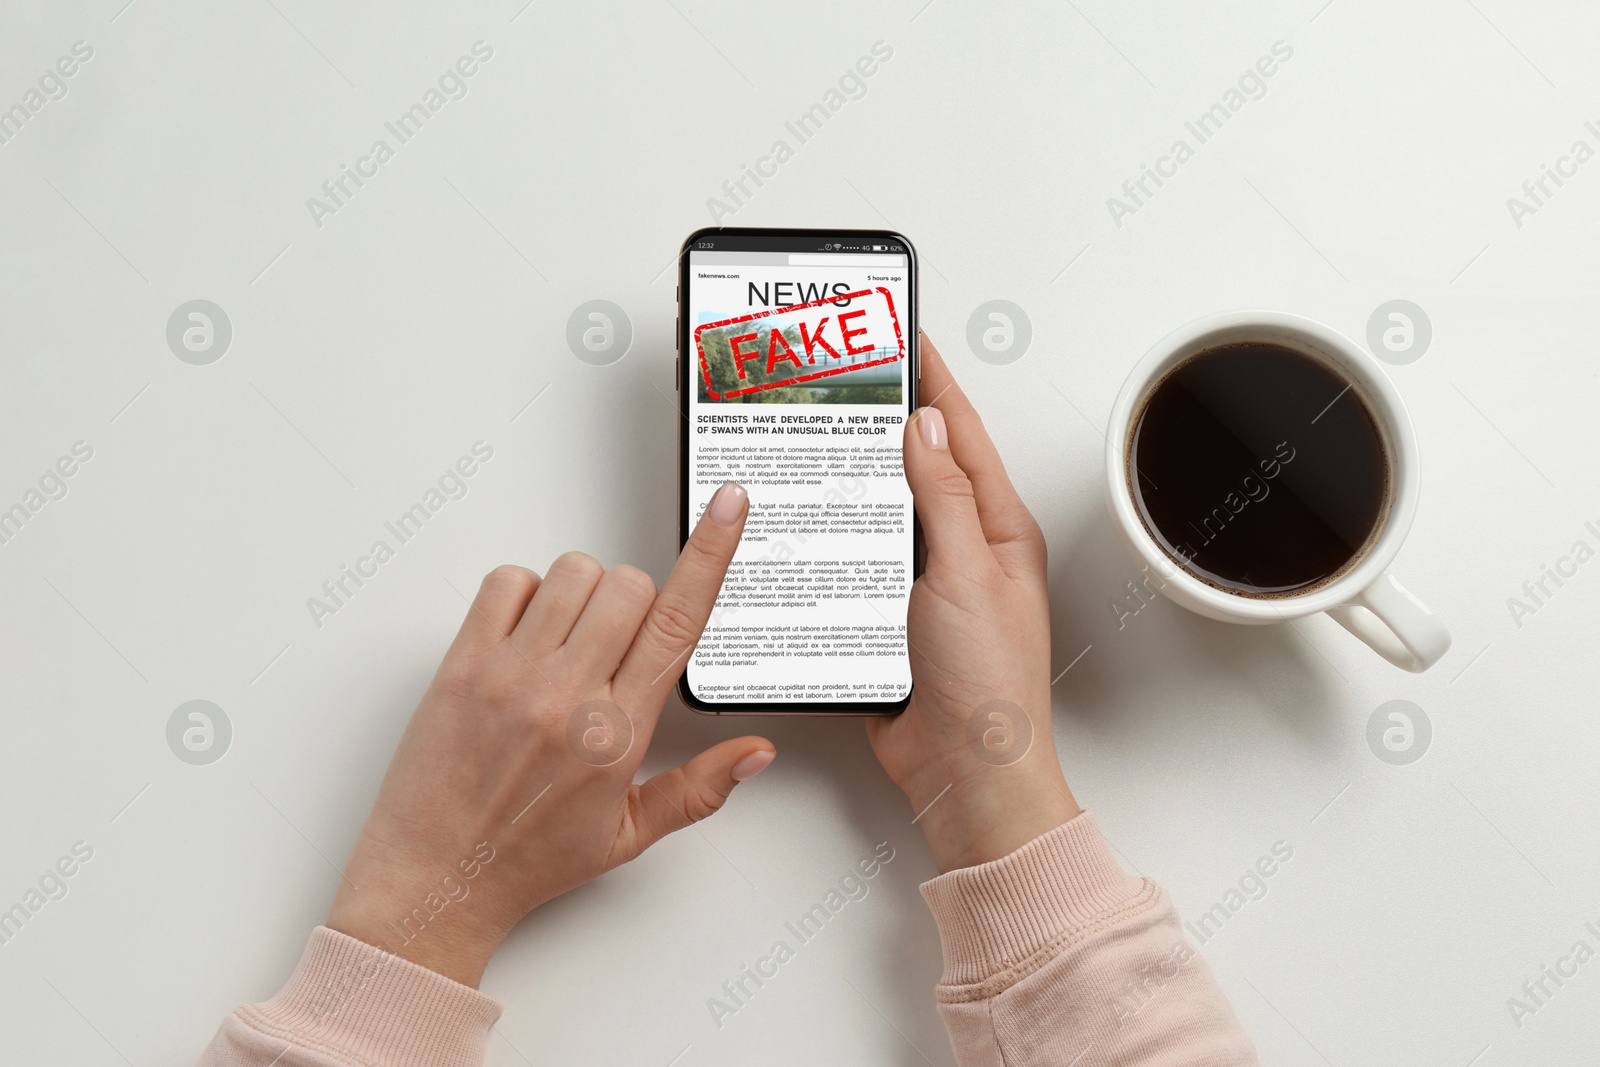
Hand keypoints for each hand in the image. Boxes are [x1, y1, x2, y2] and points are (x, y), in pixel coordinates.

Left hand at [326, 482, 773, 987]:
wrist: (437, 879)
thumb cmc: (525, 860)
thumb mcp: (628, 835)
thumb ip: (700, 788)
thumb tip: (756, 754)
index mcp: (618, 733)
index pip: (679, 622)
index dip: (710, 554)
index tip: (728, 506)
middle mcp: (568, 696)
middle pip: (627, 584)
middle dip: (633, 600)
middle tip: (611, 645)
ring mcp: (512, 675)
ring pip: (571, 573)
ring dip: (581, 593)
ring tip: (563, 644)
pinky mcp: (462, 664)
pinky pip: (505, 582)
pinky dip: (522, 593)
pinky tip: (523, 636)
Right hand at [867, 334, 1079, 871]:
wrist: (965, 774)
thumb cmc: (988, 688)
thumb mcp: (967, 574)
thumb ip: (943, 497)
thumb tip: (926, 426)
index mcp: (997, 531)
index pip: (961, 436)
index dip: (933, 382)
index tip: (906, 337)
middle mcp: (964, 552)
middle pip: (922, 467)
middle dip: (889, 420)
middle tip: (852, 378)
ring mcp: (927, 586)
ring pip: (887, 514)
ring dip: (860, 479)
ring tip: (826, 434)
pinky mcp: (892, 621)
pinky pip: (862, 564)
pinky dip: (839, 540)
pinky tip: (813, 524)